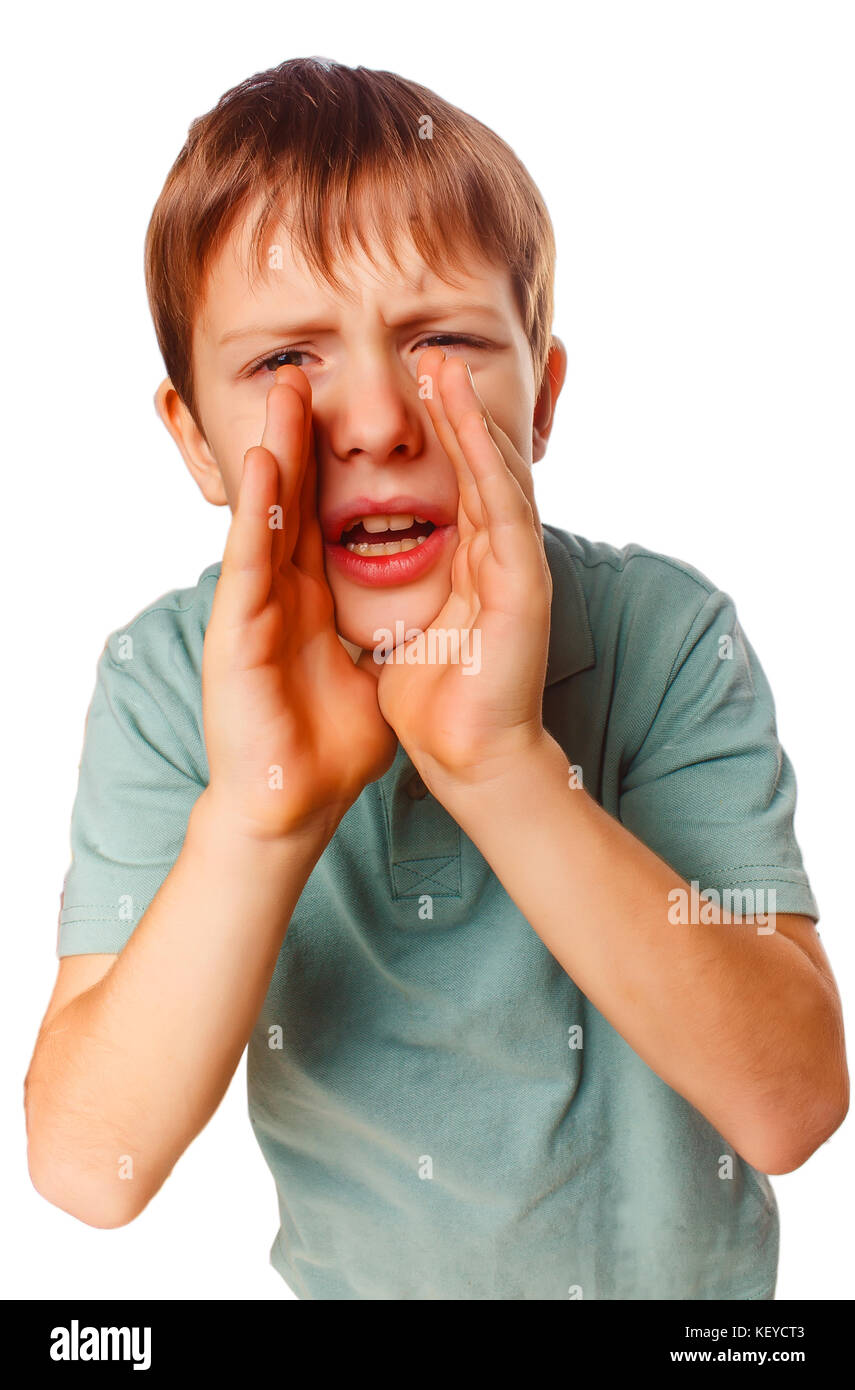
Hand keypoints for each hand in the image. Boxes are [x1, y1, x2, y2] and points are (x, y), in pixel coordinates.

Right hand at [203, 366, 397, 840]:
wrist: (294, 805)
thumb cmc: (328, 750)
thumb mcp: (369, 674)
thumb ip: (382, 636)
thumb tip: (420, 621)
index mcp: (309, 601)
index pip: (321, 518)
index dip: (334, 467)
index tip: (353, 417)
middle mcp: (279, 595)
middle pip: (292, 501)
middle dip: (301, 437)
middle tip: (306, 375)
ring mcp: (254, 610)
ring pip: (266, 515)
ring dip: (277, 450)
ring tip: (285, 391)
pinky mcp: (237, 633)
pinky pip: (250, 560)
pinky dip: (257, 511)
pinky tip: (268, 463)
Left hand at [363, 347, 552, 788]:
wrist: (467, 757)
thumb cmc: (436, 704)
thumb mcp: (410, 628)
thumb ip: (406, 592)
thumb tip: (373, 571)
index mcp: (475, 568)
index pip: (457, 489)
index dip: (436, 441)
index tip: (406, 396)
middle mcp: (501, 559)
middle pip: (480, 469)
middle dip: (456, 412)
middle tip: (430, 356)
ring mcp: (518, 567)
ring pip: (494, 474)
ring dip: (469, 417)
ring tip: (442, 365)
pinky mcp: (523, 581)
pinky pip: (500, 504)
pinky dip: (481, 455)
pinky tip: (461, 413)